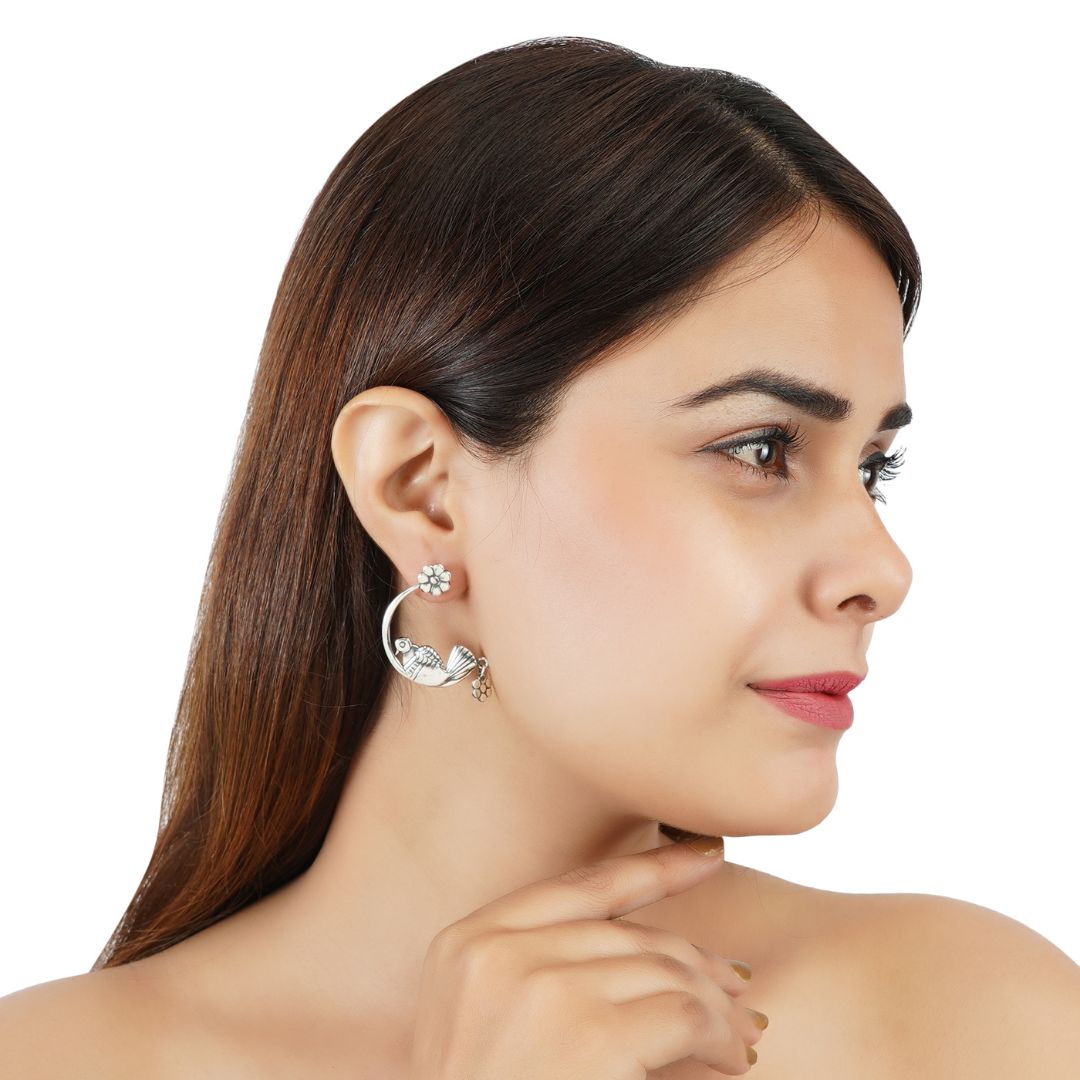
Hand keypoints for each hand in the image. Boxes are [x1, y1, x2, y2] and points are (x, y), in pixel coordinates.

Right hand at [408, 837, 765, 1077]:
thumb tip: (656, 955)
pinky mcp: (591, 1038)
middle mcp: (500, 952)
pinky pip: (684, 1014)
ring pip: (664, 968)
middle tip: (737, 990)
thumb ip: (534, 970)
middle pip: (628, 933)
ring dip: (714, 1003)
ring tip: (743, 1033)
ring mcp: (543, 990)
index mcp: (466, 942)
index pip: (579, 887)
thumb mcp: (479, 1026)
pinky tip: (730, 1059)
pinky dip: (719, 1036)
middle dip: (692, 960)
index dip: (653, 867)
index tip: (708, 854)